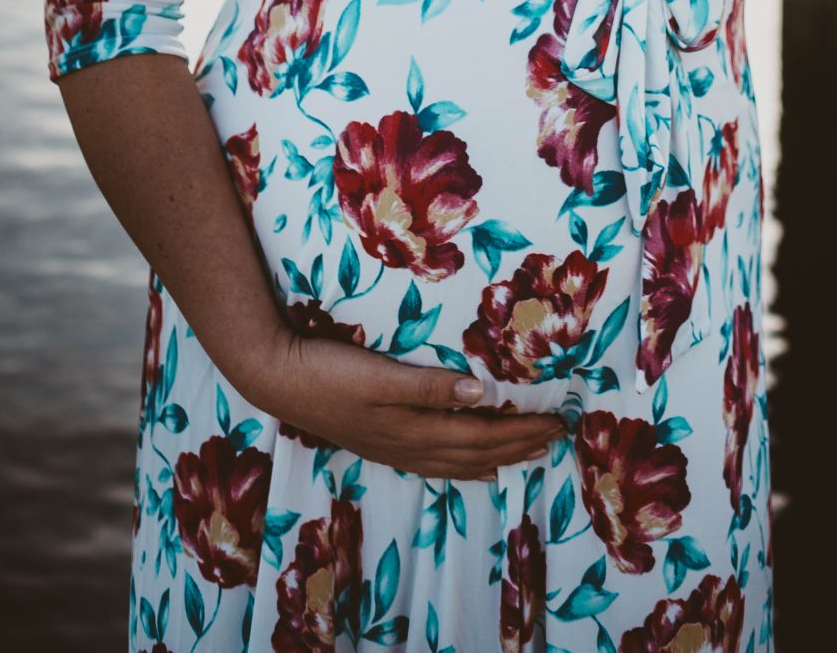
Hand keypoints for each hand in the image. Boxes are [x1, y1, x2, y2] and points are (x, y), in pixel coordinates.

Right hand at [244, 321, 565, 478]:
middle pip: (476, 452)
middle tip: (555, 438)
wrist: (279, 379)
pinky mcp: (380, 441)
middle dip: (519, 446)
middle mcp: (410, 445)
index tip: (558, 421)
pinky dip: (460, 465)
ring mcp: (394, 447)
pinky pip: (434, 463)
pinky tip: (467, 465)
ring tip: (525, 456)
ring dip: (495, 458)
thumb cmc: (328, 371)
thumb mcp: (379, 375)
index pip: (483, 434)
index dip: (522, 430)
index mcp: (415, 429)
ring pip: (457, 461)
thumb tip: (480, 394)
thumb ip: (428, 386)